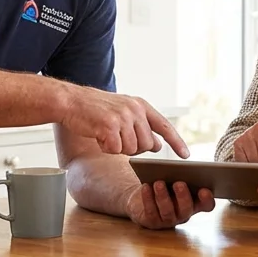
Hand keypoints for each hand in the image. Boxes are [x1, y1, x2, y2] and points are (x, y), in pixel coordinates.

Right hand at [60, 86, 189, 157]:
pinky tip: (99, 136)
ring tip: (106, 134)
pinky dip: (106, 148)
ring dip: (118, 148)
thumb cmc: (96, 109)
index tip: (185, 155)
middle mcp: (135, 110)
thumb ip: (141, 126)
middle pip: (146, 145)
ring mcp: (123, 117)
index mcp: (141, 105)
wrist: (71, 101)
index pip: (165, 126)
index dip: (176, 142)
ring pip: (131, 150)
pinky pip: (115, 150)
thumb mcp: (123, 112)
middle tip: (117, 138)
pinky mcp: (110, 126)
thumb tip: (156, 145)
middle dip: (133, 148)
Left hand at [124, 181, 214, 229]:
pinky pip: (150, 212)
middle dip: (183, 196)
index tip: (204, 189)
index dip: (207, 199)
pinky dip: (148, 199)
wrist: (144, 196)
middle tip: (179, 183)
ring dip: (163, 196)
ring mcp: (167, 220)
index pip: (207, 205)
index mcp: (194, 202)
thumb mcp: (175, 178)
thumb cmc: (165, 184)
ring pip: (167, 211)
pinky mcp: (152, 222)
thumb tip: (183, 163)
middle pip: (186, 209)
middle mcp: (183, 214)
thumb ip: (182, 174)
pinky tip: (146, 187)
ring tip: (158, 183)